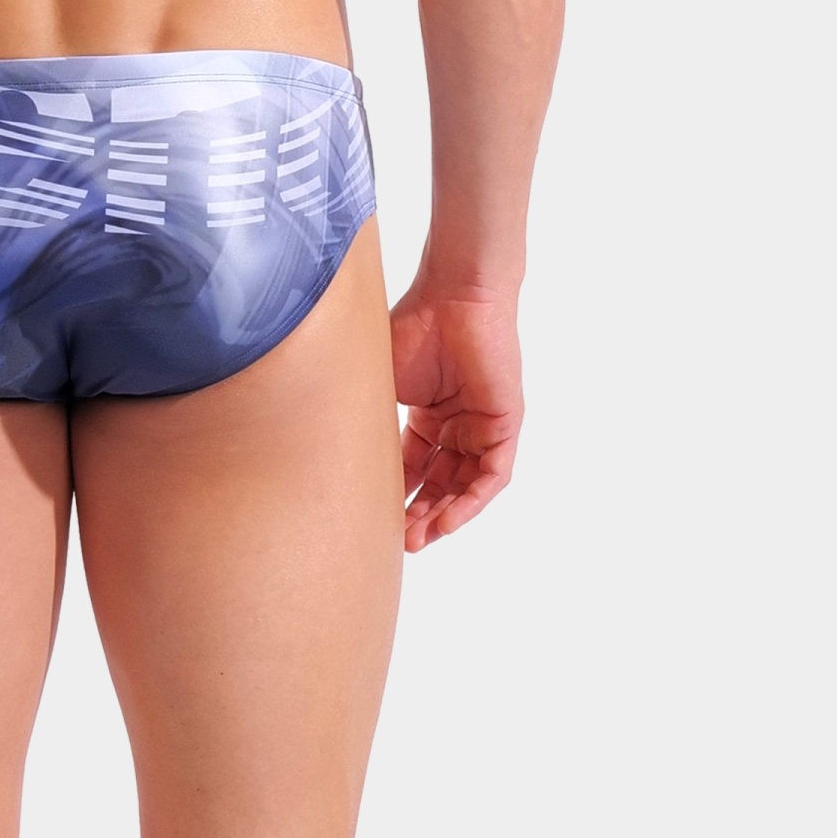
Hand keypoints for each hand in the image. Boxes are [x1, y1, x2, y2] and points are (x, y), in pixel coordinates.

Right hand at [388, 280, 522, 552]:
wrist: (453, 295)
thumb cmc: (414, 325)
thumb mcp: (381, 382)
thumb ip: (368, 417)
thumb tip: (331, 454)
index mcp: (428, 415)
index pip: (413, 467)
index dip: (397, 495)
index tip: (374, 521)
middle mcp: (457, 424)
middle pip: (440, 483)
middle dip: (419, 515)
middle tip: (398, 542)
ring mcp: (482, 425)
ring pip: (466, 485)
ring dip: (444, 515)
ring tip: (418, 538)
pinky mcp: (505, 424)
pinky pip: (492, 475)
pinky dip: (471, 501)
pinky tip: (448, 520)